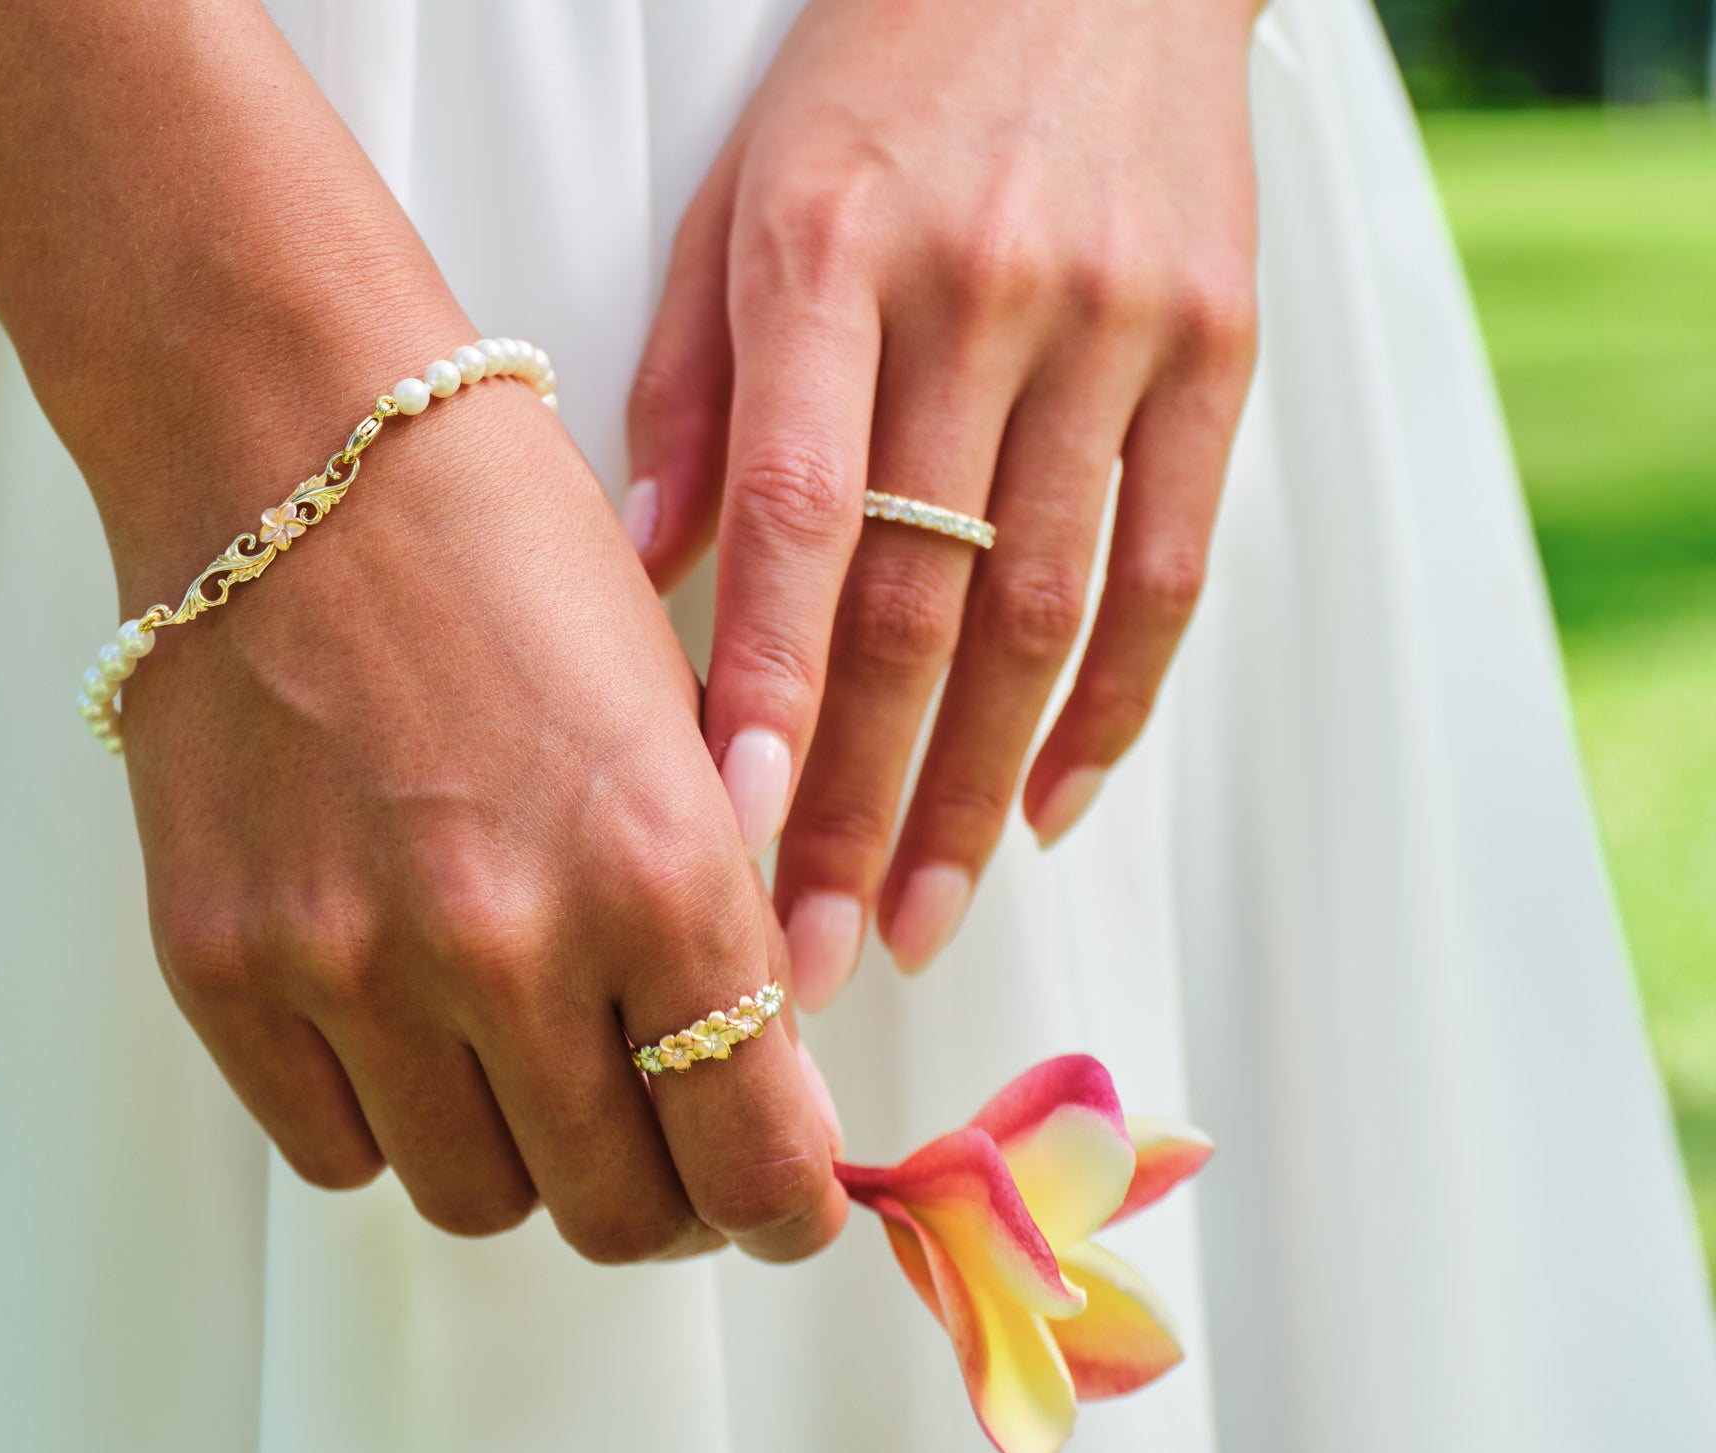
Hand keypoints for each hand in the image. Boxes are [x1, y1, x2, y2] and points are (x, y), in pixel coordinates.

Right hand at [112, 301, 845, 1263]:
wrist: (294, 449)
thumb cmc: (512, 559)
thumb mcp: (686, 729)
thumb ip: (725, 927)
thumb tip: (759, 1088)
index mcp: (657, 870)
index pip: (755, 1153)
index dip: (786, 1211)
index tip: (786, 1206)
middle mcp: (503, 942)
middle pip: (617, 1213)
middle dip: (667, 1199)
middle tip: (667, 1146)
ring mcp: (347, 966)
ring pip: (476, 1202)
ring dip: (527, 1162)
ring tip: (529, 1066)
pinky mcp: (223, 967)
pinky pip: (336, 1151)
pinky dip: (394, 1122)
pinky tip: (412, 1034)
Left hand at [625, 0, 1259, 1006]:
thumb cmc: (885, 78)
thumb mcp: (743, 202)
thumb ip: (693, 392)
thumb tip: (644, 577)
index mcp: (831, 255)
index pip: (803, 517)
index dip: (772, 692)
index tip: (734, 841)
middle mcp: (984, 298)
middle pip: (923, 604)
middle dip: (864, 802)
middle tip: (814, 955)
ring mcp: (1117, 328)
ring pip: (1047, 615)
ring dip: (979, 794)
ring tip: (921, 925)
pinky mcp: (1217, 350)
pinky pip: (1170, 568)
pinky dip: (1110, 708)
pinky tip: (1048, 811)